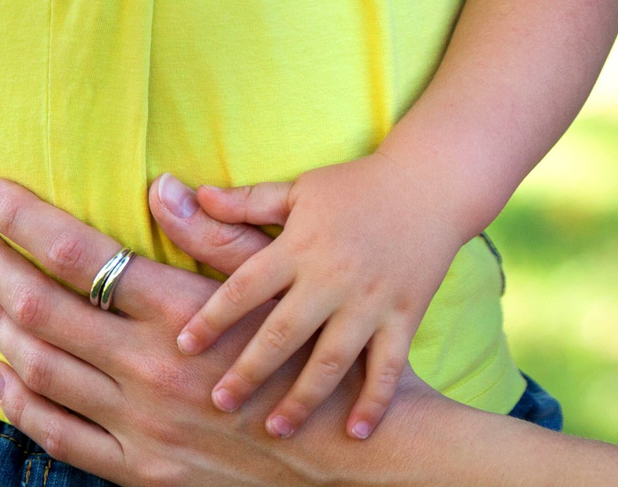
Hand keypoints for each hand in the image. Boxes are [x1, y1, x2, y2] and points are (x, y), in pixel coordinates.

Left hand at [0, 176, 328, 484]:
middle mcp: (151, 367)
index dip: (23, 217)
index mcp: (184, 311)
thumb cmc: (324, 352)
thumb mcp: (283, 280)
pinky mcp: (143, 470)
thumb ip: (217, 237)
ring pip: (38, 369)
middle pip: (41, 307)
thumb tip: (160, 185)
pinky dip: (18, 403)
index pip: (78, 252)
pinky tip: (0, 374)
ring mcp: (140, 424)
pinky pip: (57, 436)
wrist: (355, 458)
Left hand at [170, 153, 460, 441]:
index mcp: (300, 245)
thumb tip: (191, 195)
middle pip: (281, 333)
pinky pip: (388, 365)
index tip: (183, 348)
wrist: (434, 183)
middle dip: (248, 372)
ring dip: (302, 398)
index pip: (244, 287)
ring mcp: (370, 300)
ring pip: (331, 360)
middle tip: (219, 403)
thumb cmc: (359, 185)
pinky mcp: (404, 314)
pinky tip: (356, 433)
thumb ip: (247, 201)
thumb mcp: (300, 188)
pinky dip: (374, 401)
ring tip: (275, 429)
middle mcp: (332, 276)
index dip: (212, 318)